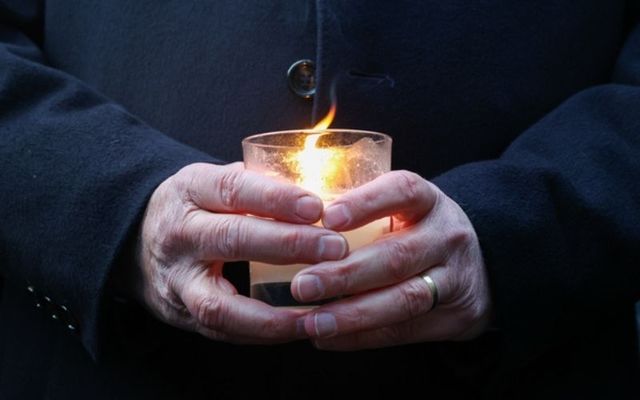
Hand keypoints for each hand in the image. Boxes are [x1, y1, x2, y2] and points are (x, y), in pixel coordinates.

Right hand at [131, 162, 347, 343]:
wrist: (135, 243)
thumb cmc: (195, 208)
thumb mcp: (214, 182)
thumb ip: (259, 184)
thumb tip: (322, 189)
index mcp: (190, 190)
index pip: (233, 189)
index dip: (276, 198)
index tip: (317, 207)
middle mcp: (180, 235)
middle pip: (232, 239)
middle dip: (288, 245)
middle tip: (335, 248)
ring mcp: (178, 281)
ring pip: (221, 304)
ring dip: (275, 314)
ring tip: (320, 314)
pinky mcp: (182, 314)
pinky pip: (224, 331)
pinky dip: (265, 335)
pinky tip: (301, 328)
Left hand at [291, 170, 490, 349]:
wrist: (482, 267)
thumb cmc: (418, 232)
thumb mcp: (403, 210)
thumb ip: (362, 212)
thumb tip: (291, 222)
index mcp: (428, 201)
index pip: (402, 191)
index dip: (365, 203)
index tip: (327, 218)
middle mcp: (446, 236)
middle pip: (397, 256)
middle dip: (346, 274)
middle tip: (303, 285)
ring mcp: (455, 279)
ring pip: (404, 299)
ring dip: (353, 314)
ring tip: (314, 322)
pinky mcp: (454, 318)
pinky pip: (405, 331)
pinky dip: (362, 337)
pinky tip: (328, 338)